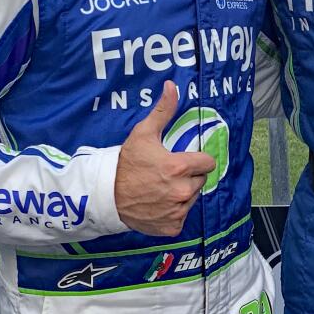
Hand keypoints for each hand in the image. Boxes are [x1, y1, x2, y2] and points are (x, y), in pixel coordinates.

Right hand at [114, 81, 215, 235]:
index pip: (207, 163)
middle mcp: (181, 191)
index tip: (184, 160)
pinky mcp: (171, 227)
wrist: (106, 195)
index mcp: (179, 168)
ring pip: (191, 199)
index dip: (196, 160)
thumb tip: (172, 85)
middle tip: (168, 174)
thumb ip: (163, 110)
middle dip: (189, 176)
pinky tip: (158, 204)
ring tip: (161, 189)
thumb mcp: (143, 133)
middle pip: (200, 181)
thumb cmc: (126, 163)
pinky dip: (173, 213)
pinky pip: (181, 217)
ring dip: (182, 194)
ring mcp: (177, 211)